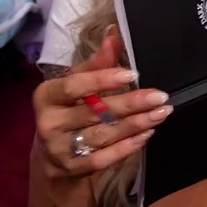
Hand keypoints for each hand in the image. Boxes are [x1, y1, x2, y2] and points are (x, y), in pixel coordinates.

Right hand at [31, 31, 170, 180]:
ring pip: (103, 135)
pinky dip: (127, 146)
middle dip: (130, 103)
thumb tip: (113, 37)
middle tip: (159, 96)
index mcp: (46, 96)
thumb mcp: (75, 86)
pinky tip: (147, 134)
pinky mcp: (73, 168)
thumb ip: (95, 64)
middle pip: (94, 111)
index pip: (74, 86)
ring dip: (135, 124)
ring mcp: (60, 149)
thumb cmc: (67, 111)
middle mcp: (49, 123)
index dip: (103, 80)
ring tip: (160, 113)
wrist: (52, 158)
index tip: (133, 74)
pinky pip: (105, 158)